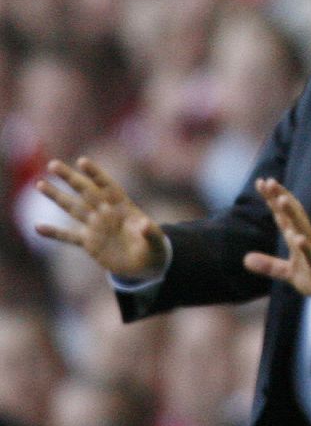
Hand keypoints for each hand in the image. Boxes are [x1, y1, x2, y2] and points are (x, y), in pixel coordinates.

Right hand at [35, 158, 166, 278]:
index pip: (108, 187)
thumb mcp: (157, 241)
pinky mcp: (89, 243)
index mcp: (124, 208)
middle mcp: (106, 213)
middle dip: (70, 178)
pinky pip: (68, 237)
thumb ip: (152, 233)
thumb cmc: (154, 248)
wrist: (145, 264)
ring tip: (40, 184)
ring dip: (57, 197)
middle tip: (53, 164)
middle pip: (85, 192)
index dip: (96, 174)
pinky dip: (54, 233)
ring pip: (73, 208)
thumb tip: (145, 224)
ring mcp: (96, 227)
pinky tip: (37, 227)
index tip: (82, 161)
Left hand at [242, 178, 310, 300]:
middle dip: (281, 197)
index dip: (272, 198)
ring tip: (281, 199)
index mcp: (297, 238)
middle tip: (269, 181)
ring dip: (292, 213)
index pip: (283, 215)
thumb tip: (246, 260)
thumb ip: (269, 265)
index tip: (261, 181)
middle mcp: (306, 239)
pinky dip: (305, 247)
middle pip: (293, 214)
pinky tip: (298, 238)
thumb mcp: (288, 273)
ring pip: (302, 228)